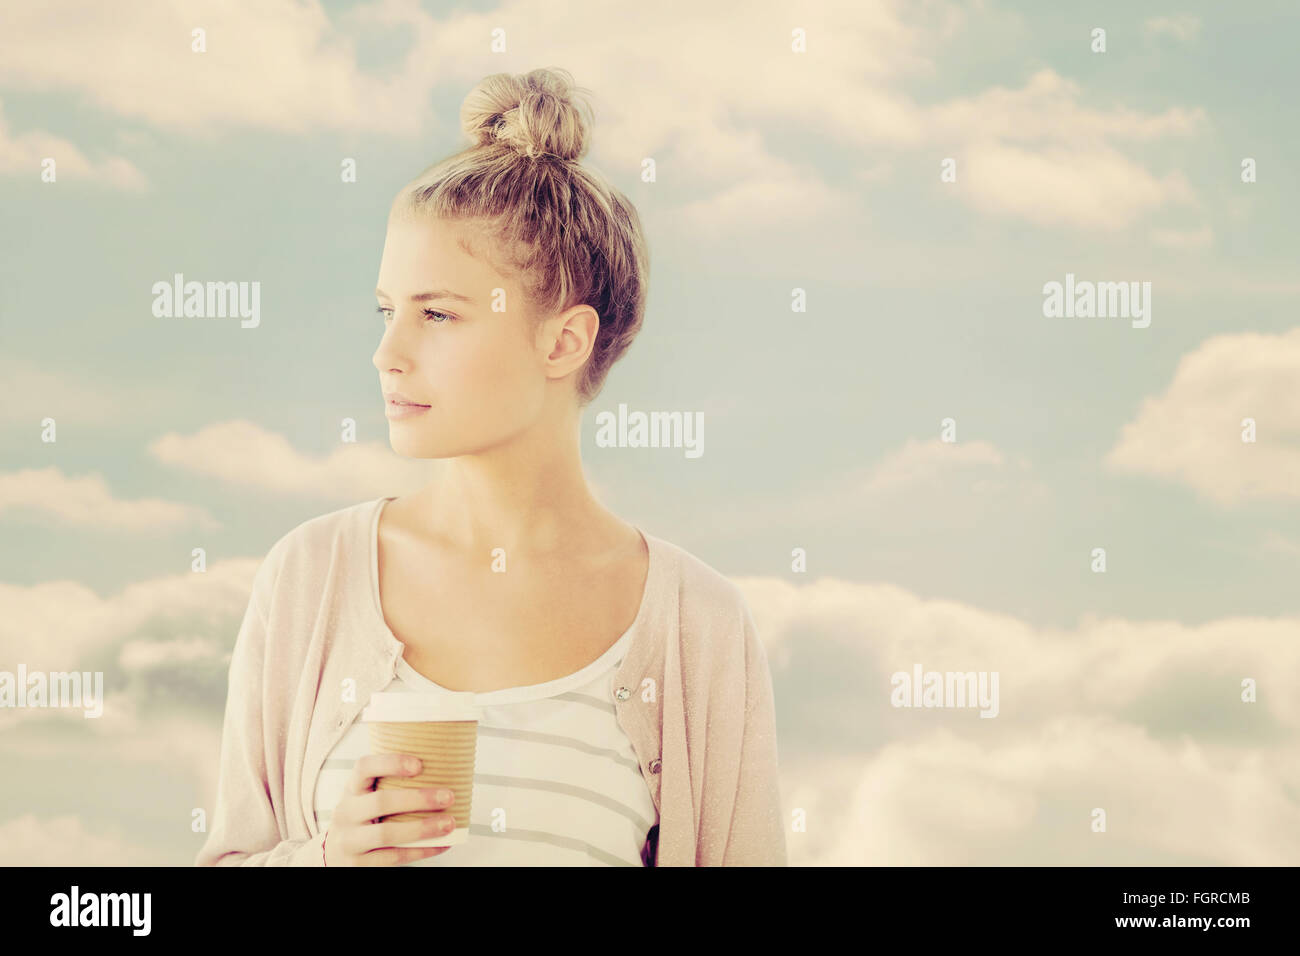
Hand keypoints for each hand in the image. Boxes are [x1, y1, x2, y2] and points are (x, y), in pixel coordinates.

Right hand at [323, 753, 455, 865]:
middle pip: (380, 802)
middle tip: (449, 796)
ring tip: (449, 824)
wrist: (334, 853)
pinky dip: (420, 851)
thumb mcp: (365, 797)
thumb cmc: (362, 817)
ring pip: (386, 834)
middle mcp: (346, 813)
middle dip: (418, 799)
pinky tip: (441, 845)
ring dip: (422, 828)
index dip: (391, 763)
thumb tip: (444, 772)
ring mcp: (349, 840)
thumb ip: (390, 785)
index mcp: (351, 789)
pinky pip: (393, 857)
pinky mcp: (358, 863)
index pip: (364, 767)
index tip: (419, 765)